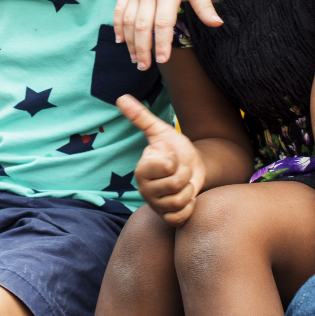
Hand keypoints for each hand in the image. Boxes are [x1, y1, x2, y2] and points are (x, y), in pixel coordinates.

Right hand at [113, 0, 219, 71]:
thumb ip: (204, 6)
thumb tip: (217, 25)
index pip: (163, 23)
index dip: (161, 43)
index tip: (162, 61)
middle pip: (142, 26)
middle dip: (143, 49)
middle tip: (145, 67)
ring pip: (127, 20)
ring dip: (129, 42)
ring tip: (135, 59)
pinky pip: (118, 9)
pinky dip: (117, 26)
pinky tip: (120, 41)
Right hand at [117, 94, 205, 225]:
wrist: (193, 168)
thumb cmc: (175, 149)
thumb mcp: (161, 131)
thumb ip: (141, 116)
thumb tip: (121, 97)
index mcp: (141, 170)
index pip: (165, 167)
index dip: (174, 161)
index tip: (172, 158)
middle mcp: (145, 190)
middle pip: (174, 186)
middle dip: (185, 176)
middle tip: (180, 172)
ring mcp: (156, 205)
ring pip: (178, 202)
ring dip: (188, 191)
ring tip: (184, 185)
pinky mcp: (167, 218)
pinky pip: (179, 218)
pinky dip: (189, 208)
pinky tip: (187, 199)